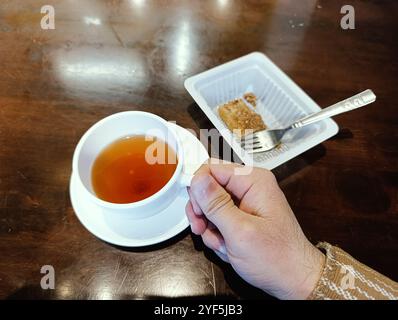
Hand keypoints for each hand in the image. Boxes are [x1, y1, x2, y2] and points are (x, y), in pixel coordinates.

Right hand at [186, 159, 324, 299]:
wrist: (292, 279)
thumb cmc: (277, 258)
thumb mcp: (240, 231)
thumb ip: (216, 204)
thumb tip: (198, 180)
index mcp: (253, 181)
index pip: (211, 168)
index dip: (199, 189)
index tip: (197, 211)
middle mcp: (249, 187)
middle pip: (208, 187)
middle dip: (203, 212)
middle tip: (204, 229)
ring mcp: (245, 202)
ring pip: (210, 206)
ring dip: (211, 228)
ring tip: (224, 244)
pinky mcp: (241, 216)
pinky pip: (217, 220)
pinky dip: (218, 235)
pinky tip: (228, 247)